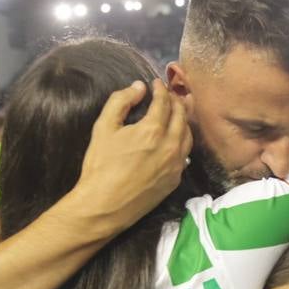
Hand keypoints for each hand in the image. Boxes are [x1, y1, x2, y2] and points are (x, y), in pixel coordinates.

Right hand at [64, 80, 192, 229]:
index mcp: (153, 130)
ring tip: (178, 111)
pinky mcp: (175, 180)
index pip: (164, 102)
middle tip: (169, 94)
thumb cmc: (100, 165)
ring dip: (184, 119)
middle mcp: (171, 145)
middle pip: (181, 116)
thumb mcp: (103, 127)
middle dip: (176, 101)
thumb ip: (121, 101)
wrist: (105, 205)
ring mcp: (176, 164)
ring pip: (188, 135)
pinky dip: (183, 140)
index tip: (156, 83)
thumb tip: (139, 87)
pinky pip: (185, 154)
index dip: (161, 89)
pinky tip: (177, 137)